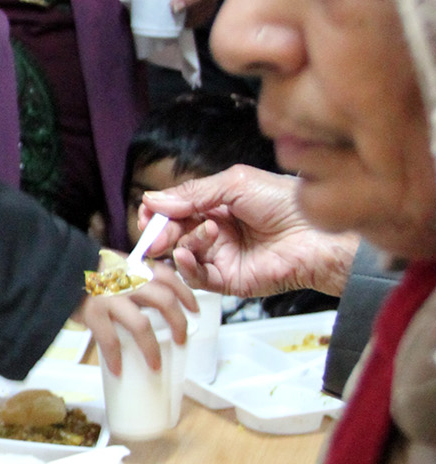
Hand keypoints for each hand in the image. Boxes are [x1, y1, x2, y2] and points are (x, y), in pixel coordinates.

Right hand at [76, 264, 194, 375]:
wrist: (54, 267)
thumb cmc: (86, 270)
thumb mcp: (114, 266)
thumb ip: (133, 278)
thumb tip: (152, 302)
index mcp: (135, 267)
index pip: (170, 277)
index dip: (186, 294)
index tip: (194, 309)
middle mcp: (128, 280)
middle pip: (165, 302)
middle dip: (179, 324)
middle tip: (183, 340)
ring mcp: (111, 297)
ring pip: (142, 325)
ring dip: (152, 349)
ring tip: (156, 366)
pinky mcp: (93, 313)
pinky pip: (109, 340)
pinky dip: (115, 358)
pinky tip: (119, 370)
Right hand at [141, 165, 358, 299]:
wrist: (316, 236)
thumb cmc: (286, 203)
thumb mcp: (235, 184)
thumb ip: (194, 193)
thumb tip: (153, 200)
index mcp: (219, 204)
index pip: (178, 209)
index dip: (160, 211)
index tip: (147, 213)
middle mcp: (218, 230)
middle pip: (175, 232)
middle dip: (162, 230)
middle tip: (154, 231)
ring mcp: (222, 256)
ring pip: (182, 254)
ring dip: (183, 243)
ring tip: (206, 232)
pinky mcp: (228, 280)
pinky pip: (197, 277)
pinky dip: (186, 267)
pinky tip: (186, 255)